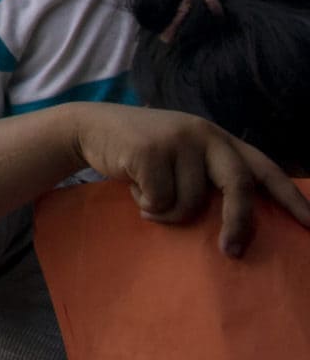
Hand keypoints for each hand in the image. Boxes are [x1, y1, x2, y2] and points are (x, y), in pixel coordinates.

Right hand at [64, 103, 309, 255]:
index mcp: (219, 137)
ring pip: (190, 202)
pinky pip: (160, 201)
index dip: (291, 197)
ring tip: (148, 198)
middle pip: (238, 187)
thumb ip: (208, 174)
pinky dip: (145, 205)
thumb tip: (238, 221)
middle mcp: (204, 133)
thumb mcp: (182, 157)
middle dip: (237, 223)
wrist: (89, 127)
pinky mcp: (149, 150)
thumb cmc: (141, 152)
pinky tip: (132, 187)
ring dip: (167, 213)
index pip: (264, 168)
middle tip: (230, 251)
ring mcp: (177, 139)